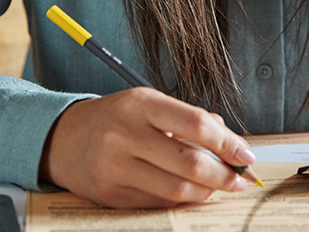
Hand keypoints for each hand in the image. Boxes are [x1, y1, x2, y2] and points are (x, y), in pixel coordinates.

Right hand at [39, 88, 255, 207]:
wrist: (63, 139)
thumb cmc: (117, 118)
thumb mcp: (149, 104)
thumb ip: (189, 119)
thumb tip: (231, 143)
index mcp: (141, 104)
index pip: (195, 124)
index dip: (227, 143)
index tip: (246, 155)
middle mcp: (126, 135)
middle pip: (189, 162)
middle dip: (223, 175)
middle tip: (240, 178)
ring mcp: (116, 167)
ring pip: (176, 189)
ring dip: (207, 192)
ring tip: (220, 187)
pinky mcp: (111, 195)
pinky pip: (158, 203)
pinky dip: (182, 200)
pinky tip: (193, 193)